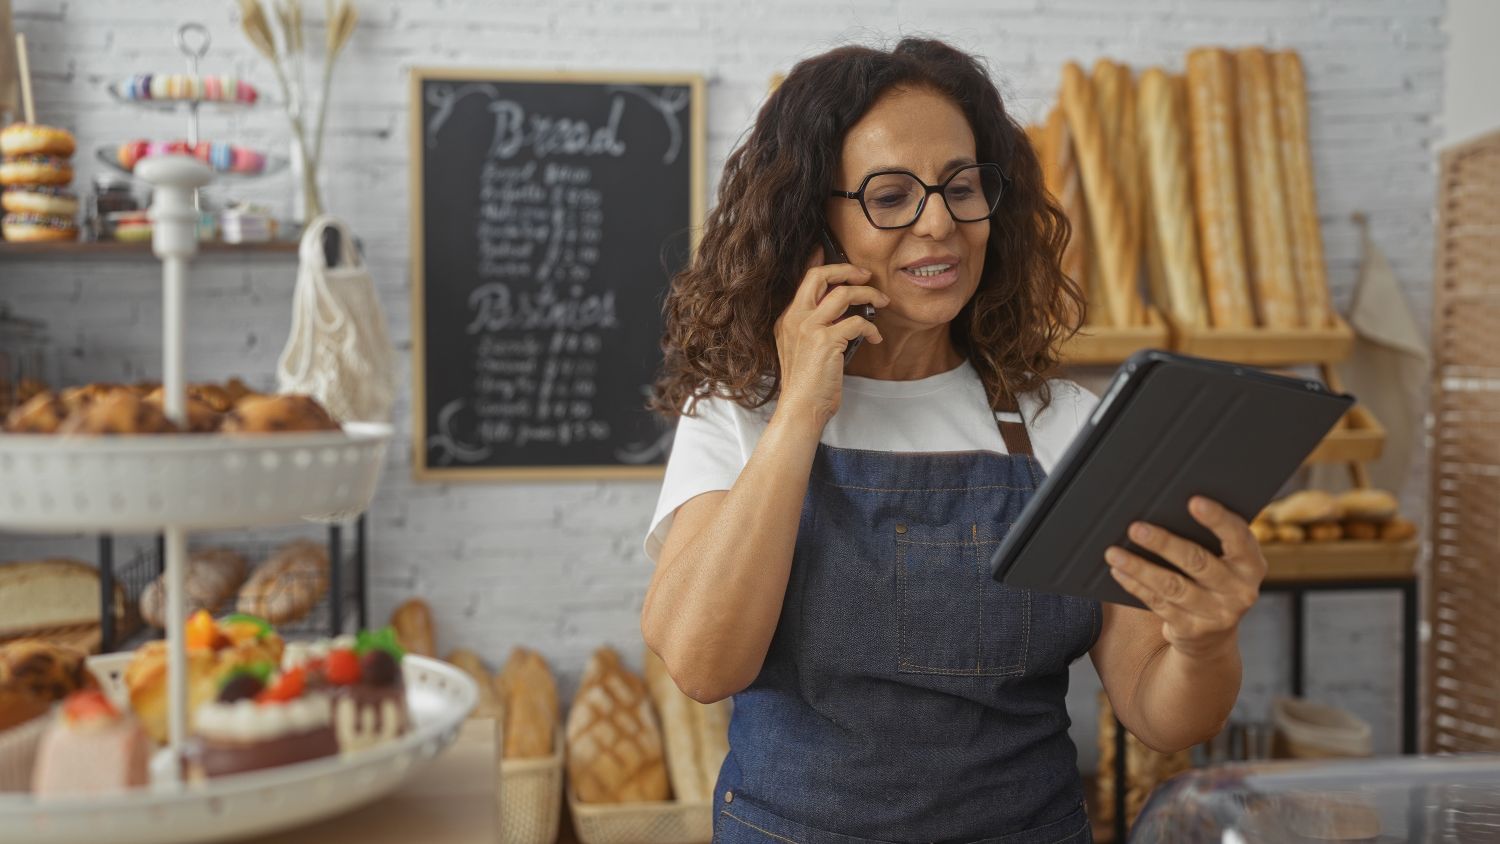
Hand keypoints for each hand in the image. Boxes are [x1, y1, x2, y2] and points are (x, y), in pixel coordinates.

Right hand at [772, 257, 886, 427]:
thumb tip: (841, 311)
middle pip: (820, 276)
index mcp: (788, 318)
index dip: (818, 261)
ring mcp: (809, 328)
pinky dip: (872, 328)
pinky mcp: (826, 341)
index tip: (827, 248)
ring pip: (844, 293)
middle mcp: (795, 318)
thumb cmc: (806, 385)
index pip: (803, 279)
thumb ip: (814, 327)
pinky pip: (858, 322)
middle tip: (865, 275)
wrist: (801, 408)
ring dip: (868, 294)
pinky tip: (875, 337)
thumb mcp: (802, 349)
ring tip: (882, 301)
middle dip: (847, 269)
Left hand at [1104, 496, 1265, 660]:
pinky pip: (1158, 604)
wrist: (1212, 638)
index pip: (1238, 537)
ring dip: (1140, 567)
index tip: (1193, 501)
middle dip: (1164, 543)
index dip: (1217, 519)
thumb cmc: (1211, 579)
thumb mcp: (1222, 561)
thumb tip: (1163, 507)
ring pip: (1172, 586)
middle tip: (1136, 528)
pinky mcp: (1192, 630)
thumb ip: (1207, 539)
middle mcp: (1240, 591)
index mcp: (1251, 564)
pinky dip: (1135, 586)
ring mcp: (1217, 614)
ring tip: (1114, 552)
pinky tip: (1119, 571)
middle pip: (1198, 562)